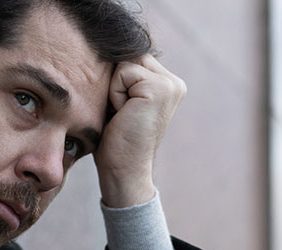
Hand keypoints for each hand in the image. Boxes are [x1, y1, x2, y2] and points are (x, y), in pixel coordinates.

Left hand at [94, 54, 185, 207]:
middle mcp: (174, 82)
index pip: (130, 57)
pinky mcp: (160, 89)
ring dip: (114, 90)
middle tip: (120, 114)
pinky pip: (124, 73)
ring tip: (122, 114)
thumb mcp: (121, 101)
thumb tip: (106, 47)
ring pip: (124, 63)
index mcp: (167, 83)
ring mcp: (170, 85)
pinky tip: (124, 115)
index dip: (115, 82)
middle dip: (115, 84)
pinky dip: (115, 95)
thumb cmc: (115, 140)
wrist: (123, 171)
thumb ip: (124, 75)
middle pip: (127, 56)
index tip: (120, 111)